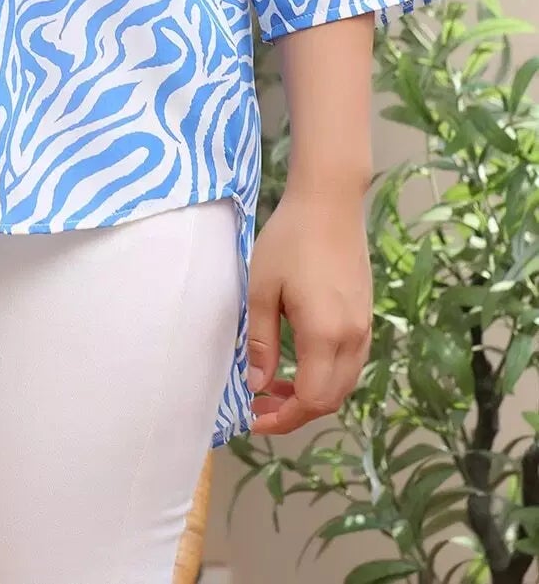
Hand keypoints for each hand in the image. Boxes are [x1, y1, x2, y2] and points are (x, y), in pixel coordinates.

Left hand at [246, 183, 372, 436]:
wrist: (330, 202)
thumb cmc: (289, 240)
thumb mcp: (262, 290)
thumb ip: (261, 343)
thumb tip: (257, 386)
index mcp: (326, 334)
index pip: (312, 400)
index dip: (284, 417)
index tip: (255, 419)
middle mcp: (353, 338)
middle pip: (331, 398)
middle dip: (296, 411)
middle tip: (260, 404)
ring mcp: (365, 328)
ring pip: (343, 382)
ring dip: (311, 393)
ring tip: (274, 384)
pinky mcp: (366, 316)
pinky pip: (349, 362)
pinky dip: (325, 374)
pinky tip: (298, 360)